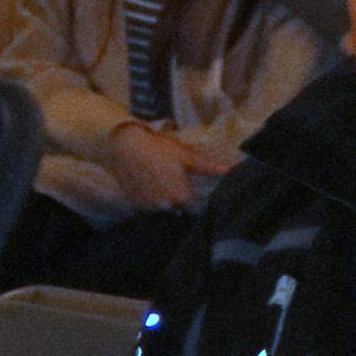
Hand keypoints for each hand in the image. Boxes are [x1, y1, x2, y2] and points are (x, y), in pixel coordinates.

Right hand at [103, 125, 229, 214]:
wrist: (126, 147)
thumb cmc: (159, 149)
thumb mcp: (185, 155)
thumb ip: (207, 167)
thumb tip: (230, 170)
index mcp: (180, 196)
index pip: (194, 207)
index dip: (193, 197)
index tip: (189, 186)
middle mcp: (165, 206)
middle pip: (178, 208)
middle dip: (178, 197)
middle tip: (172, 179)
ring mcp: (149, 207)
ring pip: (163, 208)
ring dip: (163, 199)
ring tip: (159, 180)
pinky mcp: (136, 205)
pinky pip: (148, 207)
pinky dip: (150, 199)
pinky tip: (148, 183)